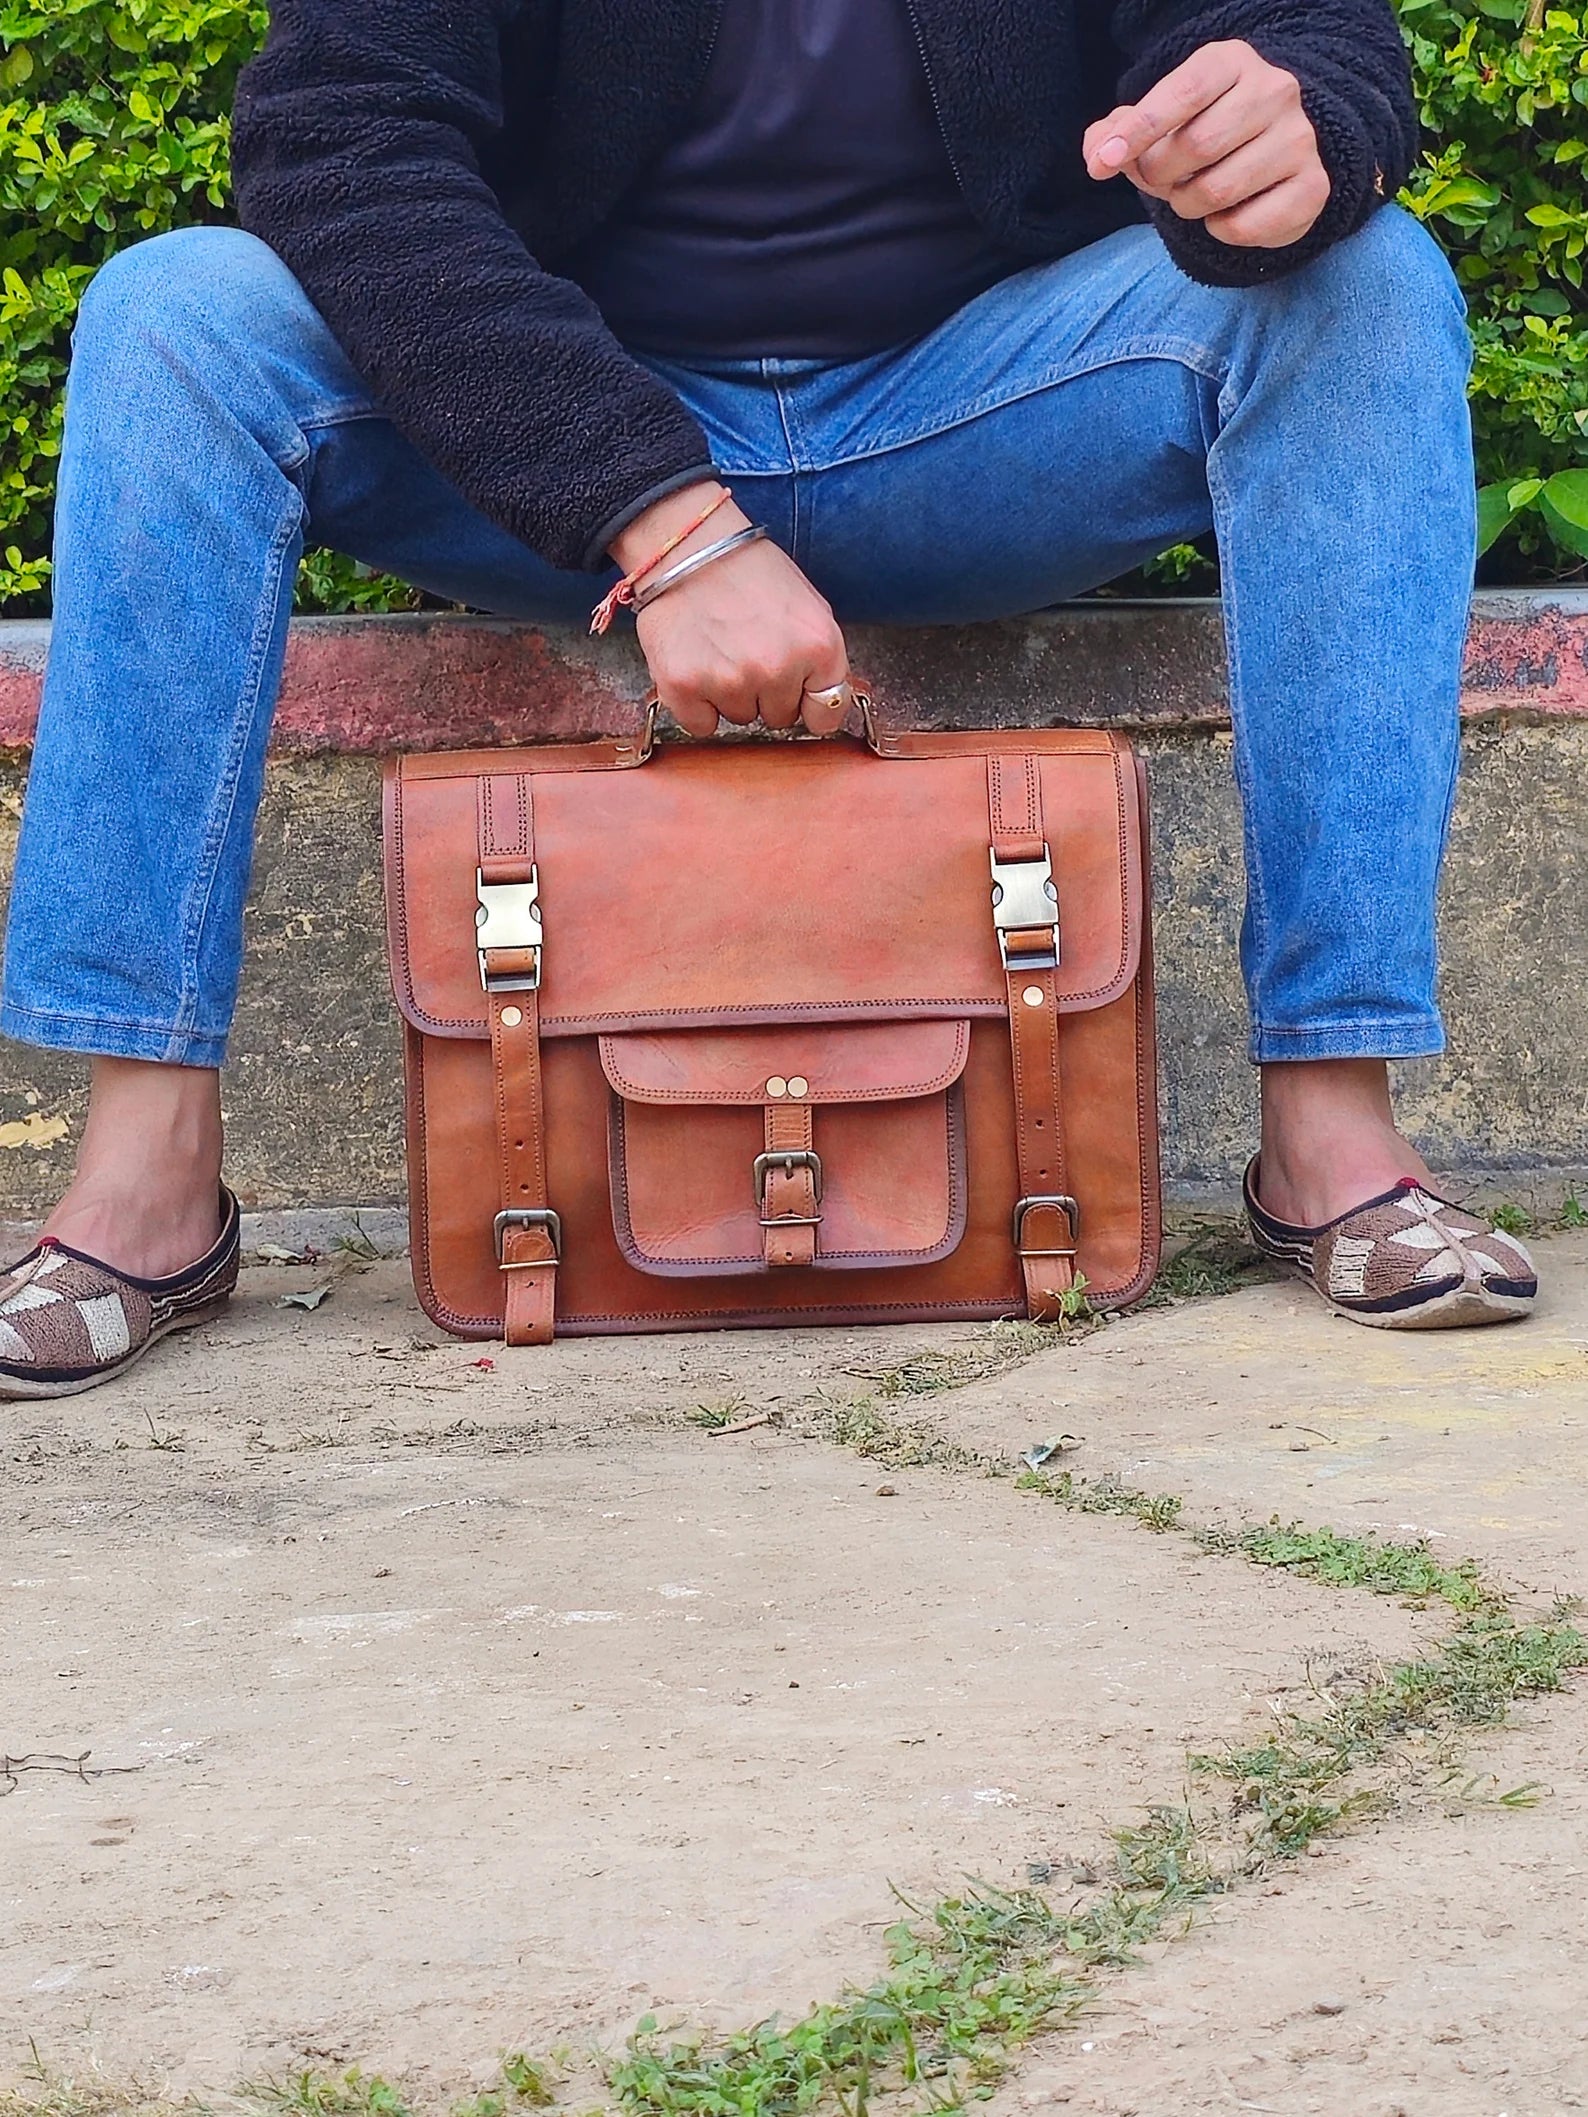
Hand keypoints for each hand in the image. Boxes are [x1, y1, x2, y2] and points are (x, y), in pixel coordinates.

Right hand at [610, 483, 851, 737]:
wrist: (687, 545)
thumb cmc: (748, 571)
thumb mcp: (807, 606)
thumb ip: (821, 658)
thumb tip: (824, 704)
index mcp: (819, 645)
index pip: (827, 713)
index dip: (809, 703)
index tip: (796, 692)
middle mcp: (778, 668)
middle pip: (780, 717)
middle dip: (766, 691)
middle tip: (746, 649)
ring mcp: (730, 681)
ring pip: (740, 718)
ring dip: (730, 694)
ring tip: (719, 648)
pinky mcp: (685, 688)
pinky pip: (701, 725)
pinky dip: (696, 704)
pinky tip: (696, 665)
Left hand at [1083, 40, 1329, 249]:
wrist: (1273, 157)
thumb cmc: (1202, 134)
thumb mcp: (1159, 122)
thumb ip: (1117, 133)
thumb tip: (1099, 153)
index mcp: (1233, 62)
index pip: (1182, 92)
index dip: (1137, 131)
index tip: (1102, 164)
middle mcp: (1275, 90)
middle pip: (1196, 147)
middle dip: (1161, 176)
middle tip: (1164, 179)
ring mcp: (1299, 139)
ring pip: (1216, 192)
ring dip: (1187, 206)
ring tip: (1194, 194)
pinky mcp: (1313, 188)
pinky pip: (1243, 227)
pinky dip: (1220, 231)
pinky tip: (1227, 213)